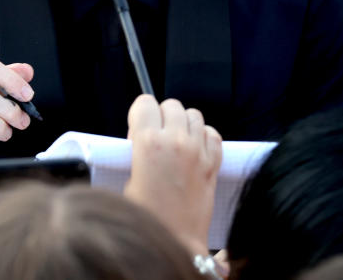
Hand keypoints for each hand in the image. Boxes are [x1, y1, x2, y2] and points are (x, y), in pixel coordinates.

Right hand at [124, 95, 222, 254]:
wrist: (177, 241)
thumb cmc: (148, 216)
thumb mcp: (128, 178)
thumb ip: (136, 151)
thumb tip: (142, 137)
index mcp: (148, 143)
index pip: (144, 102)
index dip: (139, 114)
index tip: (138, 127)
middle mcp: (176, 141)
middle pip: (170, 104)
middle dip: (161, 117)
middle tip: (155, 137)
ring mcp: (198, 150)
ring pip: (193, 114)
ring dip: (183, 124)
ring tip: (175, 143)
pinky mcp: (214, 162)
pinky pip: (212, 133)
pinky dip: (203, 136)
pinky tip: (194, 149)